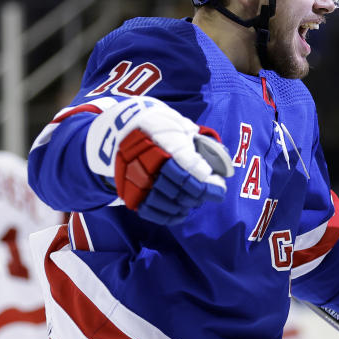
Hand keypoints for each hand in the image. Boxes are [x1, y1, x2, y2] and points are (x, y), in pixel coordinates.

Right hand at [85, 97, 233, 223]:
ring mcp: (138, 179)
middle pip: (182, 188)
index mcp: (164, 143)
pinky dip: (169, 215)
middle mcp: (150, 163)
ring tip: (196, 202)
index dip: (208, 182)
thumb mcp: (176, 122)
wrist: (119, 128)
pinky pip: (151, 210)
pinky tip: (181, 213)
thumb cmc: (153, 124)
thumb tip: (212, 159)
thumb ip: (193, 140)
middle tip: (212, 194)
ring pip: (168, 201)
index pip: (191, 170)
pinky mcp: (129, 192)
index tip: (219, 186)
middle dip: (200, 194)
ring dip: (187, 205)